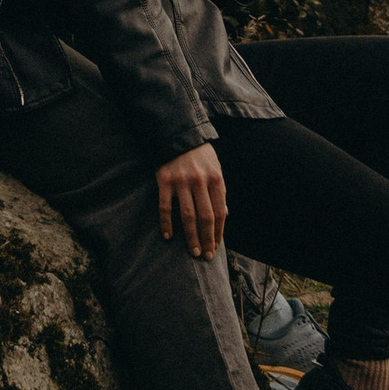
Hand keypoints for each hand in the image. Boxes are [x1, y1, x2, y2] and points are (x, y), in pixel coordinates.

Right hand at [155, 141, 226, 256]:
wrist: (177, 134)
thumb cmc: (200, 155)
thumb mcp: (215, 168)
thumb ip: (219, 191)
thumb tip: (224, 215)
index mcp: (215, 178)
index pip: (220, 212)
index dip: (219, 232)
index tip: (216, 246)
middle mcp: (199, 181)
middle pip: (205, 217)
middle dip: (207, 239)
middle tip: (206, 256)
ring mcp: (181, 181)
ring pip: (187, 216)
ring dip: (191, 237)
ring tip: (194, 251)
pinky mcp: (164, 180)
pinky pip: (165, 207)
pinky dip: (167, 223)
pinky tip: (168, 236)